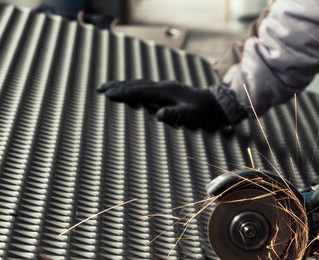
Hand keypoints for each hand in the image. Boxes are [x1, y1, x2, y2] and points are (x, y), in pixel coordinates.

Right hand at [97, 80, 228, 130]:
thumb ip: (175, 116)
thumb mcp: (191, 116)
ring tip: (110, 88)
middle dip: (117, 86)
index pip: (139, 92)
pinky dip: (135, 88)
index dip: (123, 93)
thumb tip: (159, 115)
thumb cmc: (205, 113)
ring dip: (125, 86)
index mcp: (166, 92)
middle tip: (99, 89)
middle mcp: (165, 87)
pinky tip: (132, 92)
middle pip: (136, 84)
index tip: (106, 94)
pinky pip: (148, 88)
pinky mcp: (170, 91)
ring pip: (141, 84)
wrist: (219, 104)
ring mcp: (167, 88)